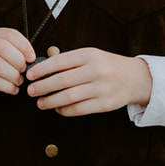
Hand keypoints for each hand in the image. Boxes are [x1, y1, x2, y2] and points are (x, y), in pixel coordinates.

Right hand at [0, 28, 34, 109]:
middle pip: (2, 47)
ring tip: (19, 80)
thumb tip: (32, 58)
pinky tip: (13, 89)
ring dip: (13, 74)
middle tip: (24, 70)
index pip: (10, 34)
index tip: (32, 58)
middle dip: (18, 60)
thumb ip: (14, 50)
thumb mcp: (0, 52)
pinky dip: (7, 86)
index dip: (24, 46)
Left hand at [26, 47, 152, 117]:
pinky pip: (78, 109)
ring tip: (41, 103)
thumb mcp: (91, 56)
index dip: (42, 69)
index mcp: (90, 55)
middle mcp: (96, 71)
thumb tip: (42, 70)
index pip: (60, 62)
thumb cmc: (107, 66)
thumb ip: (70, 62)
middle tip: (31, 91)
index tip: (30, 75)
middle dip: (42, 87)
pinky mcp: (104, 104)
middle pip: (62, 81)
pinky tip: (57, 108)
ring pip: (68, 97)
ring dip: (50, 101)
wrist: (134, 78)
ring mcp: (101, 88)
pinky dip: (64, 110)